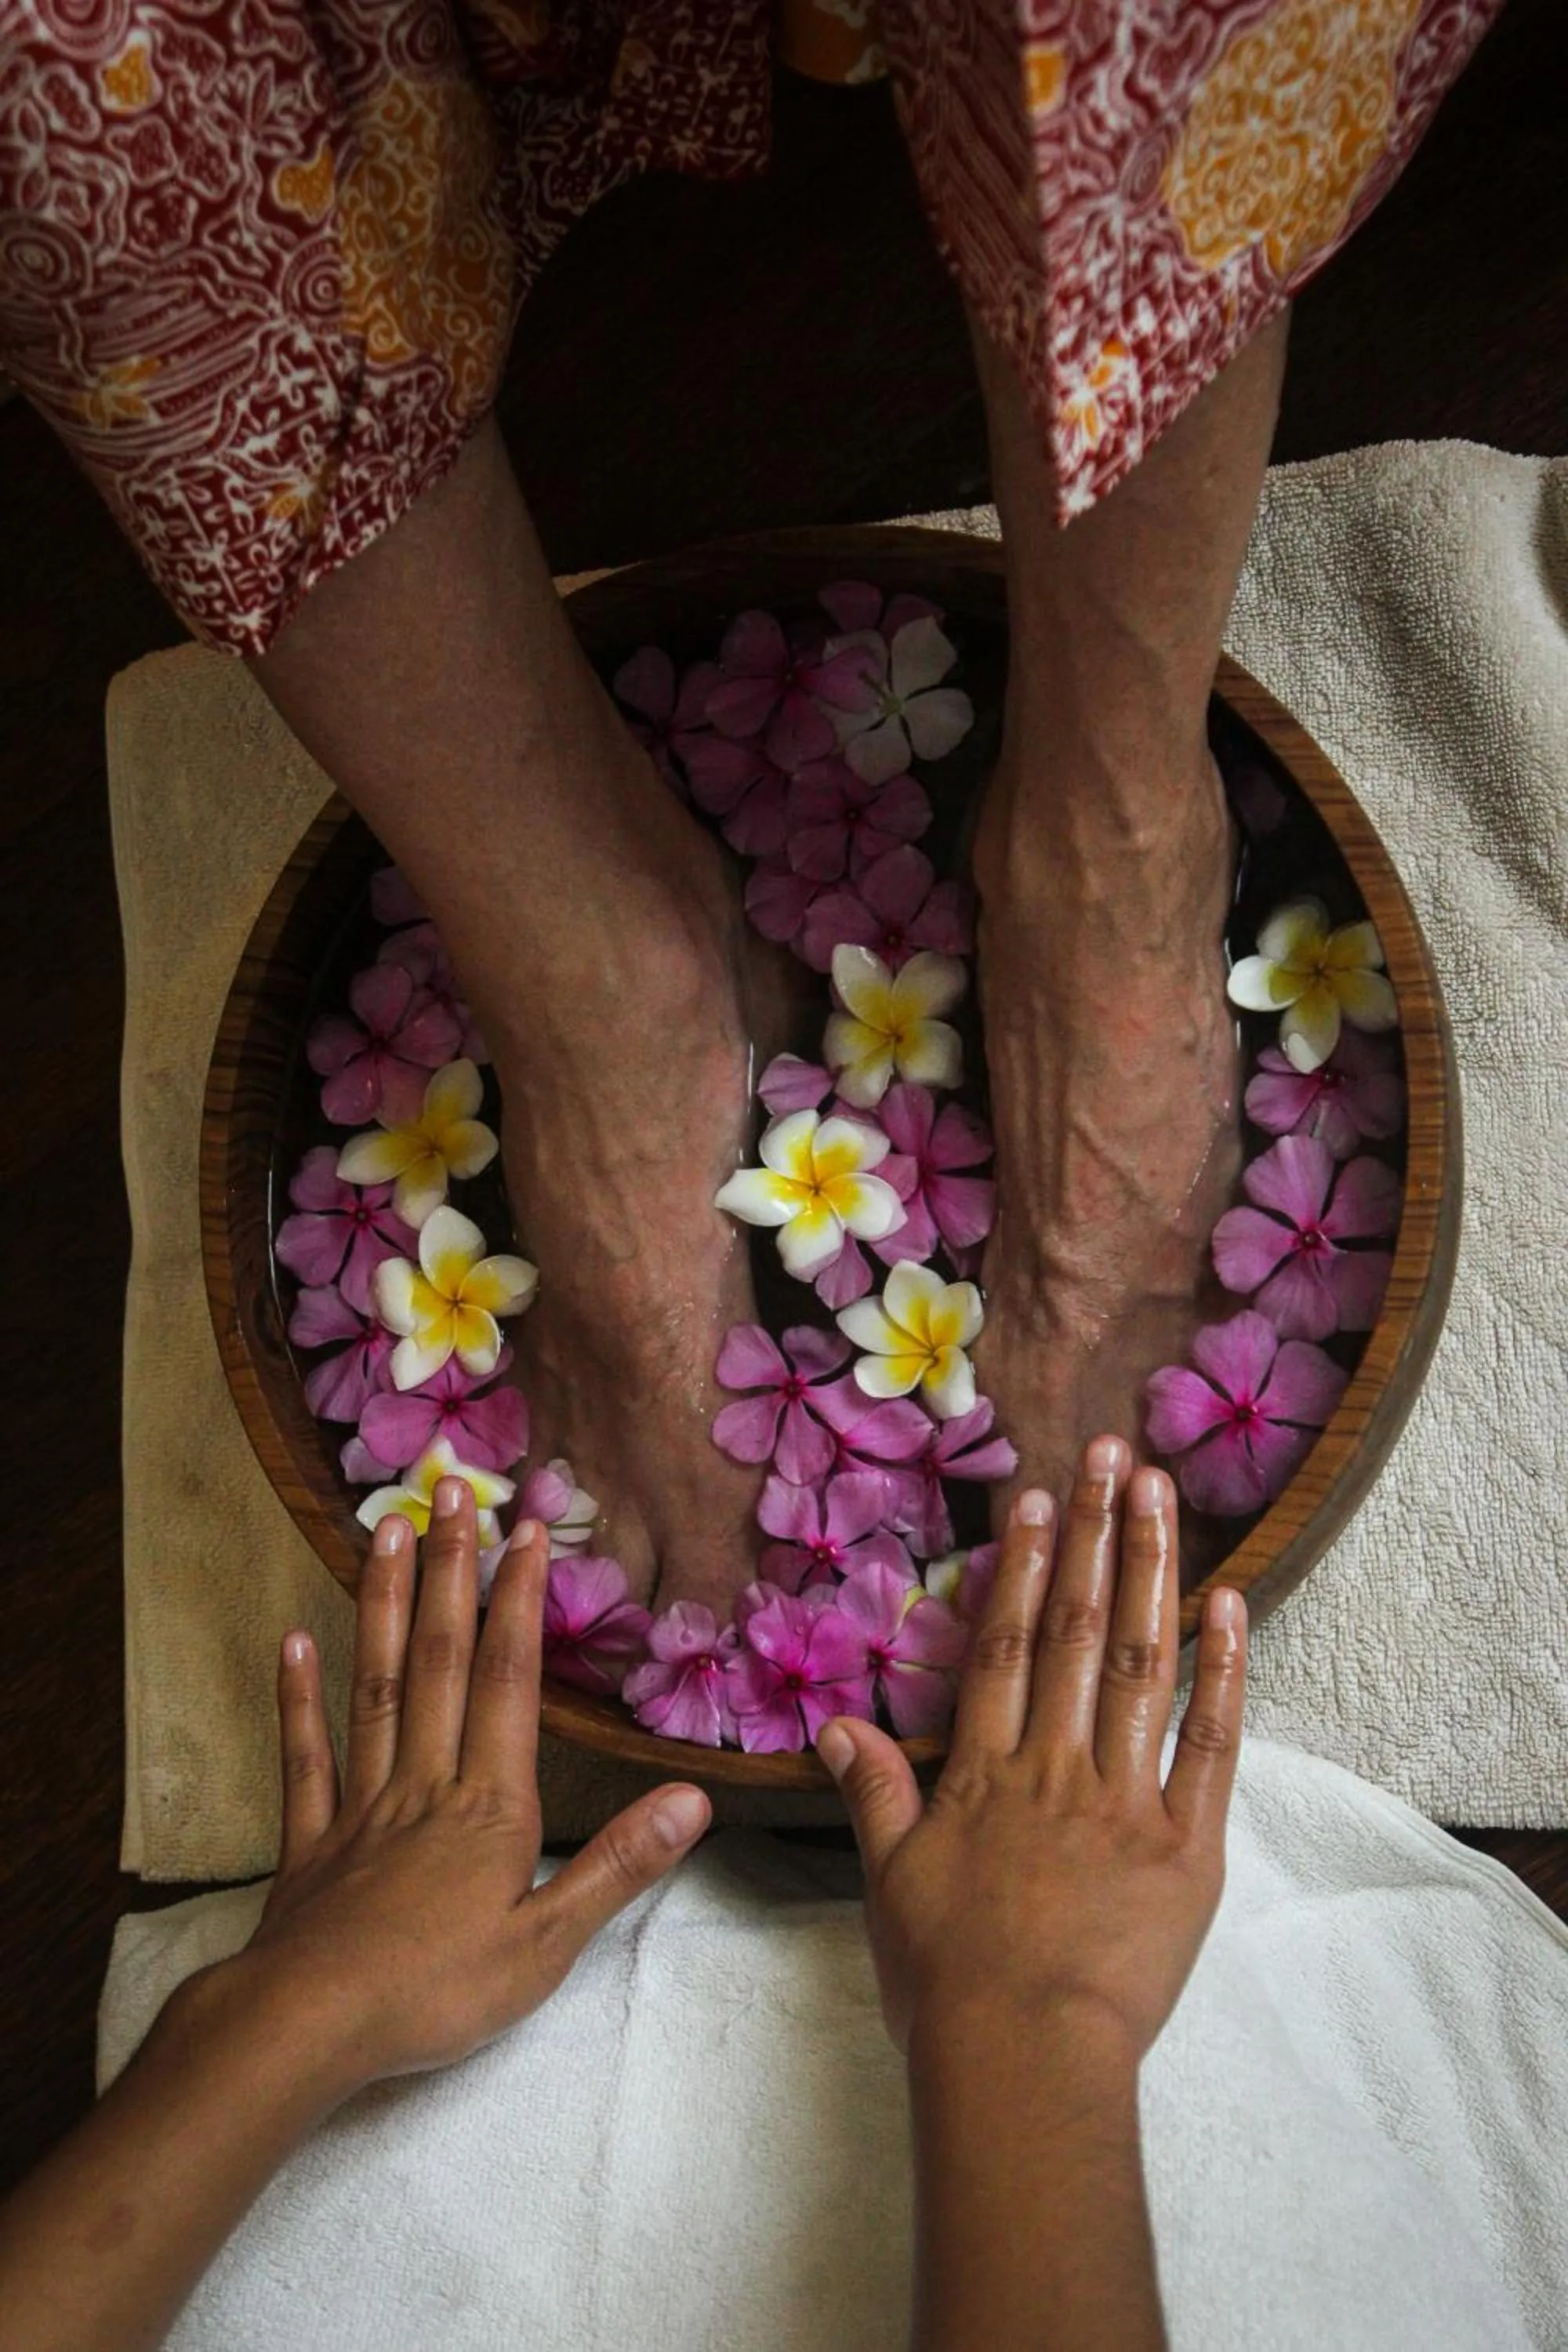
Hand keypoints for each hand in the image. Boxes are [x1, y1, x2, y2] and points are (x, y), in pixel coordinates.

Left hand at [223, 1481, 711, 2089]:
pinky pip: (306, 1760)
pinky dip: (298, 1700)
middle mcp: (425, 1783)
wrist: (311, 2025)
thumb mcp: (548, 1943)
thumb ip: (617, 1864)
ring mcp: (361, 1807)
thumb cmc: (437, 1992)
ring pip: (376, 1688)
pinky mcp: (310, 1843)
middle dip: (450, 1572)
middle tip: (448, 1490)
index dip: (519, 1601)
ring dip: (381, 1607)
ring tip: (384, 1533)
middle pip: (440, 1661)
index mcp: (489, 1805)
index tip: (525, 1528)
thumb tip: (694, 1797)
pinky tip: (293, 1645)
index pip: (510, 1681)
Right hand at [816, 1436, 1246, 2060]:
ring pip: (1137, 1663)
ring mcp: (1125, 1799)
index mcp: (985, 1773)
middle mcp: (1054, 1766)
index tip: (1041, 1495)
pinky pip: (1209, 1745)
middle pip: (1074, 1630)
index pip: (1005, 1646)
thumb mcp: (889, 1882)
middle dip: (1096, 1534)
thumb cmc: (948, 1983)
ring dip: (1150, 1570)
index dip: (1022, 1565)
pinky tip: (1227, 1605)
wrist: (1023, 2058)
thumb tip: (838, 1723)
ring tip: (1162, 1493)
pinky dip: (1221, 1672)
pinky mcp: (1187, 1846)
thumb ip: (876, 1792)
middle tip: (1116, 1452)